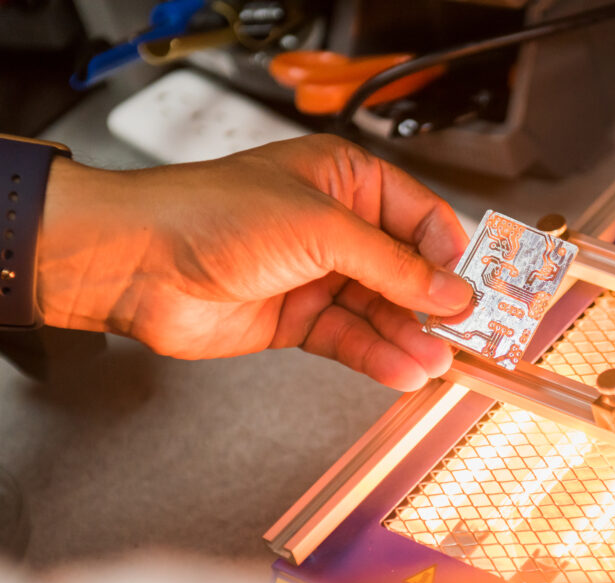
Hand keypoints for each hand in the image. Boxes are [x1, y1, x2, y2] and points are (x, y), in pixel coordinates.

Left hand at [39, 135, 471, 390]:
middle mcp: (336, 227)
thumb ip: (391, 264)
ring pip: (380, 312)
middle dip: (434, 305)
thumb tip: (448, 288)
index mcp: (346, 181)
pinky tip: (402, 369)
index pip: (421, 219)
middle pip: (406, 271)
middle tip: (468, 336)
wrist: (138, 263)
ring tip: (436, 362)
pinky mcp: (297, 318)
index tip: (477, 292)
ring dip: (409, 338)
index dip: (451, 256)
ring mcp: (316, 275)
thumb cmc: (210, 215)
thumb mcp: (320, 228)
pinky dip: (376, 355)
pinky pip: (350, 338)